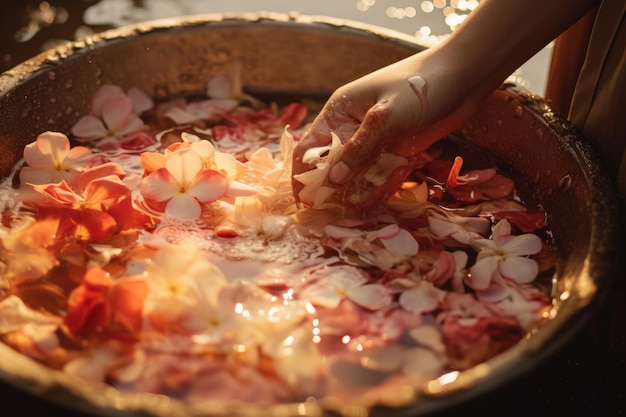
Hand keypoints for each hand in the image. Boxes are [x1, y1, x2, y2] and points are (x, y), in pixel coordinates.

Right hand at [292, 50, 475, 207]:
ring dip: (360, 190)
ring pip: (356, 176)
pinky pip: (379, 176)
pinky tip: (388, 188)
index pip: (309, 148)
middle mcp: (351, 129)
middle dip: (334, 189)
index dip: (303, 175)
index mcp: (339, 114)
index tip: (305, 202)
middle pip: (332, 167)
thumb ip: (360, 148)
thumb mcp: (387, 116)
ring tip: (367, 200)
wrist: (463, 77)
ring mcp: (373, 142)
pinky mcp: (393, 152)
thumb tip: (333, 180)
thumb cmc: (420, 86)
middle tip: (339, 209)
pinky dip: (382, 186)